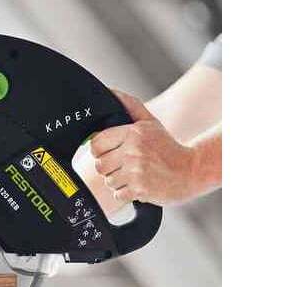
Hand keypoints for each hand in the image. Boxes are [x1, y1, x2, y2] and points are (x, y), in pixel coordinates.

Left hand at [89, 90, 200, 205]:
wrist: (191, 170)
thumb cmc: (168, 147)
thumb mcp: (150, 122)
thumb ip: (130, 105)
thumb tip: (110, 92)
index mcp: (133, 133)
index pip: (96, 144)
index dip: (99, 150)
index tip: (108, 153)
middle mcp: (133, 151)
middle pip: (99, 165)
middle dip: (108, 167)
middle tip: (122, 166)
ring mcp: (136, 171)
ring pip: (108, 180)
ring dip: (117, 181)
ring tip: (132, 175)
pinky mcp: (140, 189)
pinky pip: (117, 194)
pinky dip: (125, 193)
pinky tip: (137, 185)